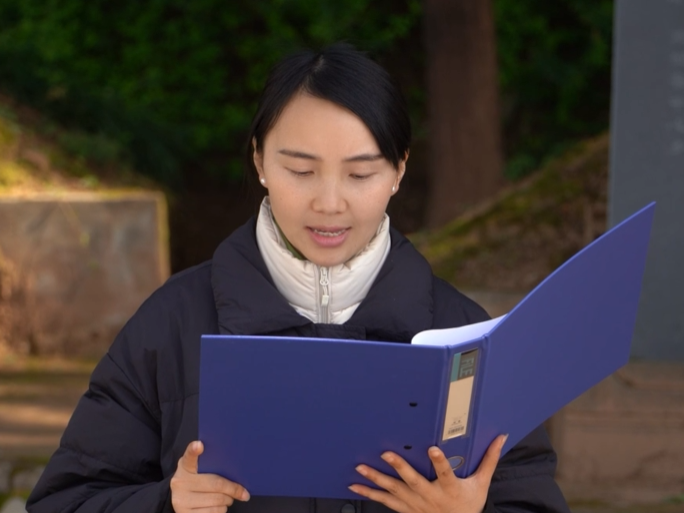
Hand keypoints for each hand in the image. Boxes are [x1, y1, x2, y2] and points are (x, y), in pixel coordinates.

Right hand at [170, 441, 249, 512]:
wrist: (181, 499)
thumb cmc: (196, 480)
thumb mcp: (198, 469)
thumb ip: (211, 464)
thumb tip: (237, 469)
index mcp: (185, 466)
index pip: (189, 456)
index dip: (194, 450)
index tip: (200, 445)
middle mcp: (180, 482)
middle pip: (216, 484)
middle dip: (233, 489)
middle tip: (241, 491)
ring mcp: (181, 500)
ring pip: (217, 501)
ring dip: (228, 500)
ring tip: (227, 498)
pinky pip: (213, 512)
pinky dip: (221, 510)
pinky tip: (218, 506)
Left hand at [349, 434, 506, 512]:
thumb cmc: (469, 504)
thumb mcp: (481, 483)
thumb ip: (489, 459)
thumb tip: (501, 437)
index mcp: (450, 489)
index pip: (445, 474)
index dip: (438, 462)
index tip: (432, 449)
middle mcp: (430, 497)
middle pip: (413, 482)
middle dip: (399, 468)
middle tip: (386, 453)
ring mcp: (416, 505)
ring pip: (394, 491)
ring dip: (376, 480)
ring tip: (361, 468)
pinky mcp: (405, 509)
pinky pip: (385, 502)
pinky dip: (369, 494)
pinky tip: (355, 486)